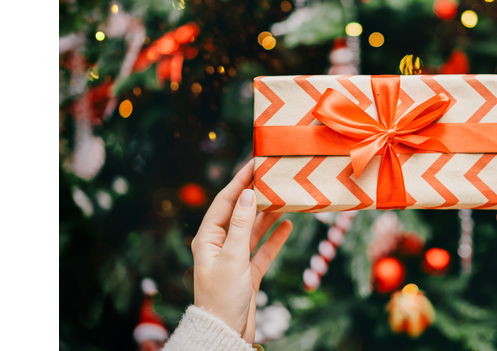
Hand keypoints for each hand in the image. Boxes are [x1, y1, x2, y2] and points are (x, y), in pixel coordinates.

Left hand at [191, 158, 292, 342]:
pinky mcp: (248, 272)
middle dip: (256, 195)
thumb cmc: (222, 297)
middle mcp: (220, 245)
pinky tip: (288, 224)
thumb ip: (241, 225)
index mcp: (207, 238)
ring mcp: (235, 258)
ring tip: (285, 197)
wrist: (226, 332)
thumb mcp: (232, 258)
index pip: (224, 201)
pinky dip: (276, 237)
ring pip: (254, 229)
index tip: (253, 163)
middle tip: (273, 176)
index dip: (239, 181)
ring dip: (269, 214)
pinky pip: (263, 249)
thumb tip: (247, 194)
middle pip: (240, 213)